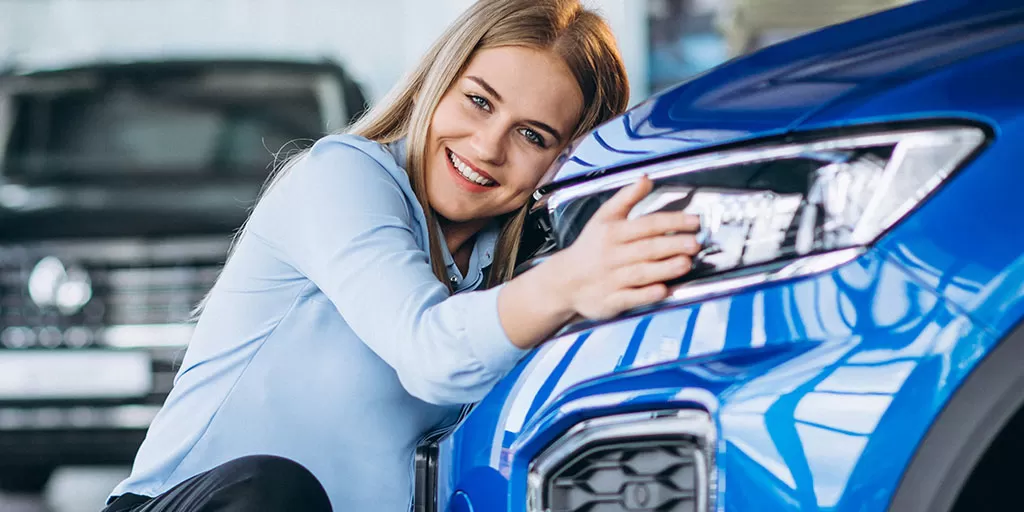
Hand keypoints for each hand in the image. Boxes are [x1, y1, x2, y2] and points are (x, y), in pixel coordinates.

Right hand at [548, 176, 701, 319]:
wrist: (565, 281)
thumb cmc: (591, 247)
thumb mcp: (603, 217)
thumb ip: (626, 197)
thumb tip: (646, 178)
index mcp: (613, 232)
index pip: (647, 224)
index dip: (672, 222)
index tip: (694, 222)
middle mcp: (613, 255)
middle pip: (646, 248)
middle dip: (672, 245)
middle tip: (695, 243)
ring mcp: (612, 279)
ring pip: (641, 272)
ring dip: (664, 268)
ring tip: (686, 263)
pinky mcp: (611, 301)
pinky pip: (631, 297)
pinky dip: (646, 295)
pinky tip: (663, 291)